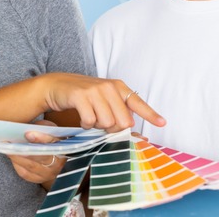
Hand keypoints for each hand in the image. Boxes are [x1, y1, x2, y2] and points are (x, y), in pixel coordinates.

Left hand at [8, 120, 66, 185]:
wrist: (54, 157)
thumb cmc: (50, 139)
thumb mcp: (50, 129)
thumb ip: (42, 127)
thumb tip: (28, 126)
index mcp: (63, 146)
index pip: (52, 142)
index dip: (40, 138)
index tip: (28, 133)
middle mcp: (58, 162)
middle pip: (41, 157)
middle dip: (26, 149)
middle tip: (12, 143)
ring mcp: (49, 173)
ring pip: (31, 166)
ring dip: (17, 157)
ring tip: (7, 148)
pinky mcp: (39, 179)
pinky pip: (25, 173)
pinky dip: (16, 164)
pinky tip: (10, 156)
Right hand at [41, 74, 164, 132]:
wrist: (55, 86)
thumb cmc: (82, 97)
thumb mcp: (103, 100)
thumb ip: (118, 112)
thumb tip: (135, 132)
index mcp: (118, 87)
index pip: (138, 103)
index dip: (151, 114)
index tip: (162, 123)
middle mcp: (109, 87)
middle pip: (123, 121)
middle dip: (112, 129)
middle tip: (101, 123)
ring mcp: (95, 91)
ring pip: (107, 123)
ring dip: (97, 126)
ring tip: (90, 117)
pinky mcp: (81, 96)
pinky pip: (90, 121)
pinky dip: (86, 125)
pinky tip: (82, 118)